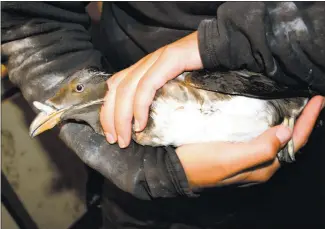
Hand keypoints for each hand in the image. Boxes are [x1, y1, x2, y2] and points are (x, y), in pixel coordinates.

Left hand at [100, 31, 202, 147]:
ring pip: (127, 89)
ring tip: (125, 138)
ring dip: (122, 117)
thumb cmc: (197, 70)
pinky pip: (147, 86)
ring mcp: (155, 60)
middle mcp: (144, 63)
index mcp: (142, 68)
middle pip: (117, 90)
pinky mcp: (168, 60)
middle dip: (110, 118)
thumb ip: (157, 95)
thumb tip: (145, 120)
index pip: (115, 87)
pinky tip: (140, 123)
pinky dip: (140, 107)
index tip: (110, 133)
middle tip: (114, 140)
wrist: (218, 47)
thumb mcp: (171, 85)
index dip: (108, 111)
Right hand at [176, 96, 324, 187]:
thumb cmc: (200, 164)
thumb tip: (286, 131)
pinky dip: (271, 125)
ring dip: (289, 123)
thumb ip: (260, 148)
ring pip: (276, 140)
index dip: (308, 122)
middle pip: (289, 142)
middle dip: (303, 122)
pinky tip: (269, 116)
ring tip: (295, 105)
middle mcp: (259, 164)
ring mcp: (248, 158)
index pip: (294, 143)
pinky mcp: (237, 152)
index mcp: (263, 166)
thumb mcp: (230, 159)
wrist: (176, 169)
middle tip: (310, 100)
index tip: (318, 100)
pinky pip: (262, 138)